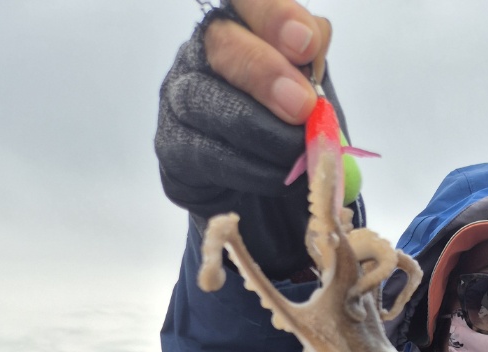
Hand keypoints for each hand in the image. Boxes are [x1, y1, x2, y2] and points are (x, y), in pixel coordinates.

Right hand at [156, 2, 350, 277]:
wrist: (268, 196)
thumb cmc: (291, 135)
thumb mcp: (315, 98)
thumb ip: (313, 68)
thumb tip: (314, 41)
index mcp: (244, 26)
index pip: (247, 1)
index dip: (273, 15)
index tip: (305, 44)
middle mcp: (204, 52)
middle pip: (222, 44)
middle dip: (265, 74)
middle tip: (302, 107)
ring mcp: (180, 95)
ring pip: (206, 101)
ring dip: (260, 132)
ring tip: (297, 156)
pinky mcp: (171, 144)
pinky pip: (202, 152)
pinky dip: (245, 168)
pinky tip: (273, 177)